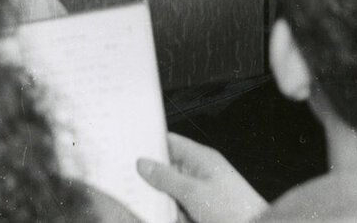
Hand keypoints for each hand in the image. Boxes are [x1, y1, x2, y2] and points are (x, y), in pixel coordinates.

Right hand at [136, 133, 266, 222]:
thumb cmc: (233, 210)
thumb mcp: (193, 192)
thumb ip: (166, 177)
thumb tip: (143, 163)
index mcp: (201, 158)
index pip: (170, 142)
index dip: (149, 143)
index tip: (126, 146)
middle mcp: (199, 173)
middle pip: (166, 169)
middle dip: (147, 174)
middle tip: (122, 176)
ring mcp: (198, 194)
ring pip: (168, 192)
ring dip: (155, 196)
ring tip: (134, 196)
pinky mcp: (197, 213)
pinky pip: (175, 207)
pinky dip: (164, 210)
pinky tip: (152, 212)